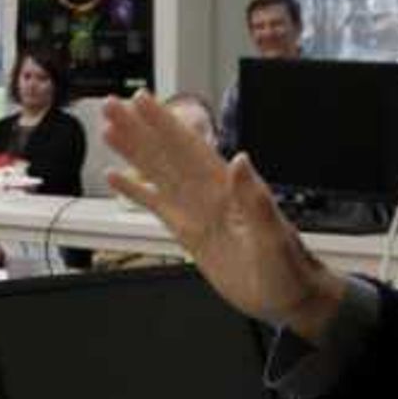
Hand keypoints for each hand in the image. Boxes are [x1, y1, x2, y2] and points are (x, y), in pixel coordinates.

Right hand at [98, 92, 342, 337]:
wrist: (288, 297)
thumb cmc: (288, 268)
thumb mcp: (274, 236)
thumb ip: (255, 199)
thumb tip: (240, 160)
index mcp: (229, 190)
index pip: (189, 149)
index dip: (164, 124)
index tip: (141, 101)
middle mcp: (210, 194)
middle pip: (167, 154)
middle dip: (140, 129)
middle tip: (111, 106)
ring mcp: (198, 211)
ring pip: (159, 174)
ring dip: (134, 151)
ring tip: (109, 131)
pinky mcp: (190, 232)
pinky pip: (158, 206)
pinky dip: (137, 191)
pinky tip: (117, 178)